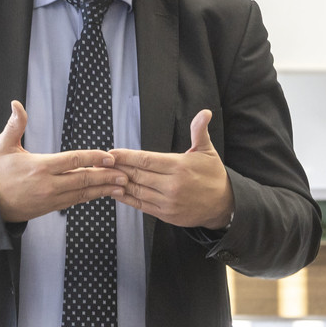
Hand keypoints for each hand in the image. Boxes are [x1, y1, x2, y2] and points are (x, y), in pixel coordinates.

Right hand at [0, 101, 125, 222]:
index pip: (73, 160)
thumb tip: (16, 104)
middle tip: (124, 173)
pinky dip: (90, 197)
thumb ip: (14, 125)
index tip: (109, 156)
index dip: (93, 158)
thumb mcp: (2, 146)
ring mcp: (50, 198)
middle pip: (83, 179)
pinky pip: (74, 202)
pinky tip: (101, 193)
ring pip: (82, 193)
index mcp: (40, 167)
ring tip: (120, 185)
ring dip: (102, 189)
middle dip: (106, 176)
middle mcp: (48, 185)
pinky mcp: (49, 208)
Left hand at [110, 109, 233, 228]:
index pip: (145, 160)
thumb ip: (199, 131)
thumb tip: (205, 112)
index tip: (111, 153)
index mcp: (179, 166)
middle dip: (117, 168)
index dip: (125, 156)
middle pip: (137, 174)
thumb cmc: (213, 175)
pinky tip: (115, 191)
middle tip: (101, 163)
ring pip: (136, 190)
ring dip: (117, 183)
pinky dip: (126, 198)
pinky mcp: (165, 214)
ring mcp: (167, 201)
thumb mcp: (207, 151)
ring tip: (104, 176)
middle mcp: (171, 185)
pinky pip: (140, 205)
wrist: (224, 205)